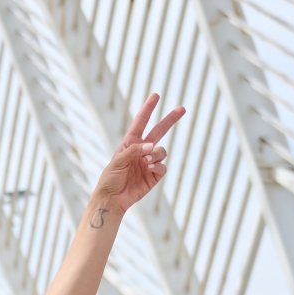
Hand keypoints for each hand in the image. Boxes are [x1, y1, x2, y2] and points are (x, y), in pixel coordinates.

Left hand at [91, 94, 184, 218]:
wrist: (112, 199)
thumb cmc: (110, 179)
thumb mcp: (118, 160)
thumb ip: (134, 151)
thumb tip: (152, 147)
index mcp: (130, 143)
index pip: (141, 122)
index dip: (148, 109)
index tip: (156, 95)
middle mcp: (142, 151)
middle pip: (159, 131)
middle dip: (170, 120)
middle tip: (182, 108)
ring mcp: (149, 163)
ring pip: (161, 151)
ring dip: (156, 154)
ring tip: (146, 162)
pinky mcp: (154, 176)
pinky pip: (162, 167)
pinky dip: (158, 166)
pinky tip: (149, 169)